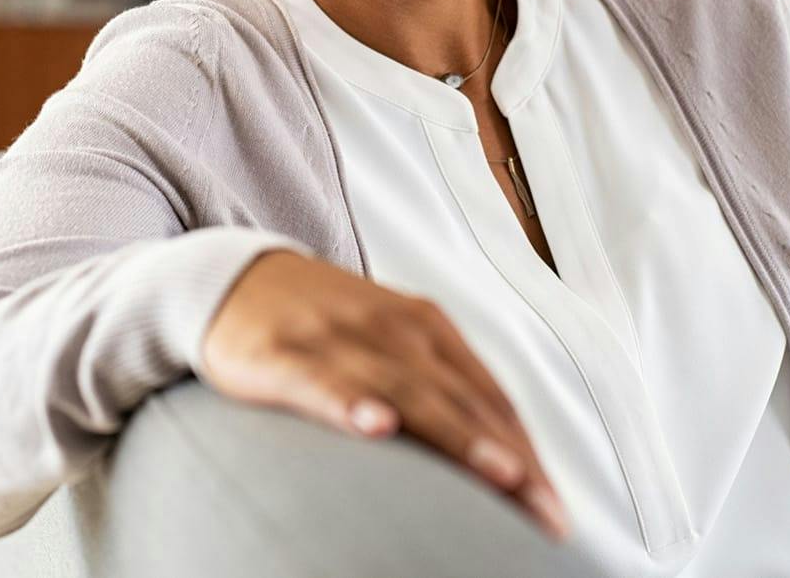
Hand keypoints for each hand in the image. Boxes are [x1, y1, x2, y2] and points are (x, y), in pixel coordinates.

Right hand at [199, 248, 570, 540]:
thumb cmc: (325, 326)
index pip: (489, 397)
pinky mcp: (283, 354)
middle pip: (463, 400)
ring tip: (500, 475)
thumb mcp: (389, 346)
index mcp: (426, 327)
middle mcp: (393, 328)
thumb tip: (499, 460)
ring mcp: (340, 338)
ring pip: (408, 392)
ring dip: (457, 435)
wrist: (233, 278)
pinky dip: (351, 403)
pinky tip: (376, 426)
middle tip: (547, 511)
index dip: (527, 451)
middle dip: (511, 458)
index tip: (556, 508)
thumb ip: (438, 391)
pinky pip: (322, 382)